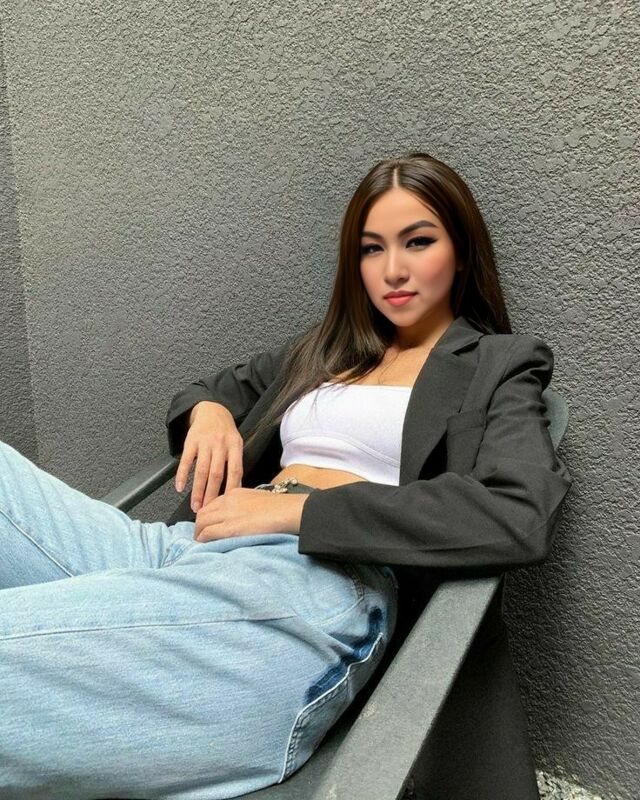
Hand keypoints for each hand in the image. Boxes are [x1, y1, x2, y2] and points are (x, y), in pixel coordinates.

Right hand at [175, 402, 243, 511]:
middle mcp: (220, 444)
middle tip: (207, 511)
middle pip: (216, 474)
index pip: (235, 470)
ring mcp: (205, 442)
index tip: (226, 505)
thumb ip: (235, 463)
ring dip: (197, 490)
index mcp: (235, 446)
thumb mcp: (236, 444)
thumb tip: (236, 490)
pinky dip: (182, 475)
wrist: (212, 411)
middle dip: (211, 495)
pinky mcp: (191, 441)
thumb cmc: (226, 433)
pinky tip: (179, 488)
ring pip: (201, 470)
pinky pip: (185, 461)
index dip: (231, 489)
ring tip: (195, 505)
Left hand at [194, 488, 309, 541]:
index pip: (212, 504)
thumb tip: (240, 518)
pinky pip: (207, 534)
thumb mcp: (257, 500)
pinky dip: (202, 541)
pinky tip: (204, 547)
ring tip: (200, 544)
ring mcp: (227, 514)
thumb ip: (244, 506)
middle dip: (199, 526)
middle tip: (200, 537)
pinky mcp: (230, 528)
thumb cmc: (280, 508)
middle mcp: (227, 501)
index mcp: (235, 493)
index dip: (207, 517)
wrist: (287, 511)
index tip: (207, 526)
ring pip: (201, 523)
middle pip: (203, 513)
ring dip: (198, 534)